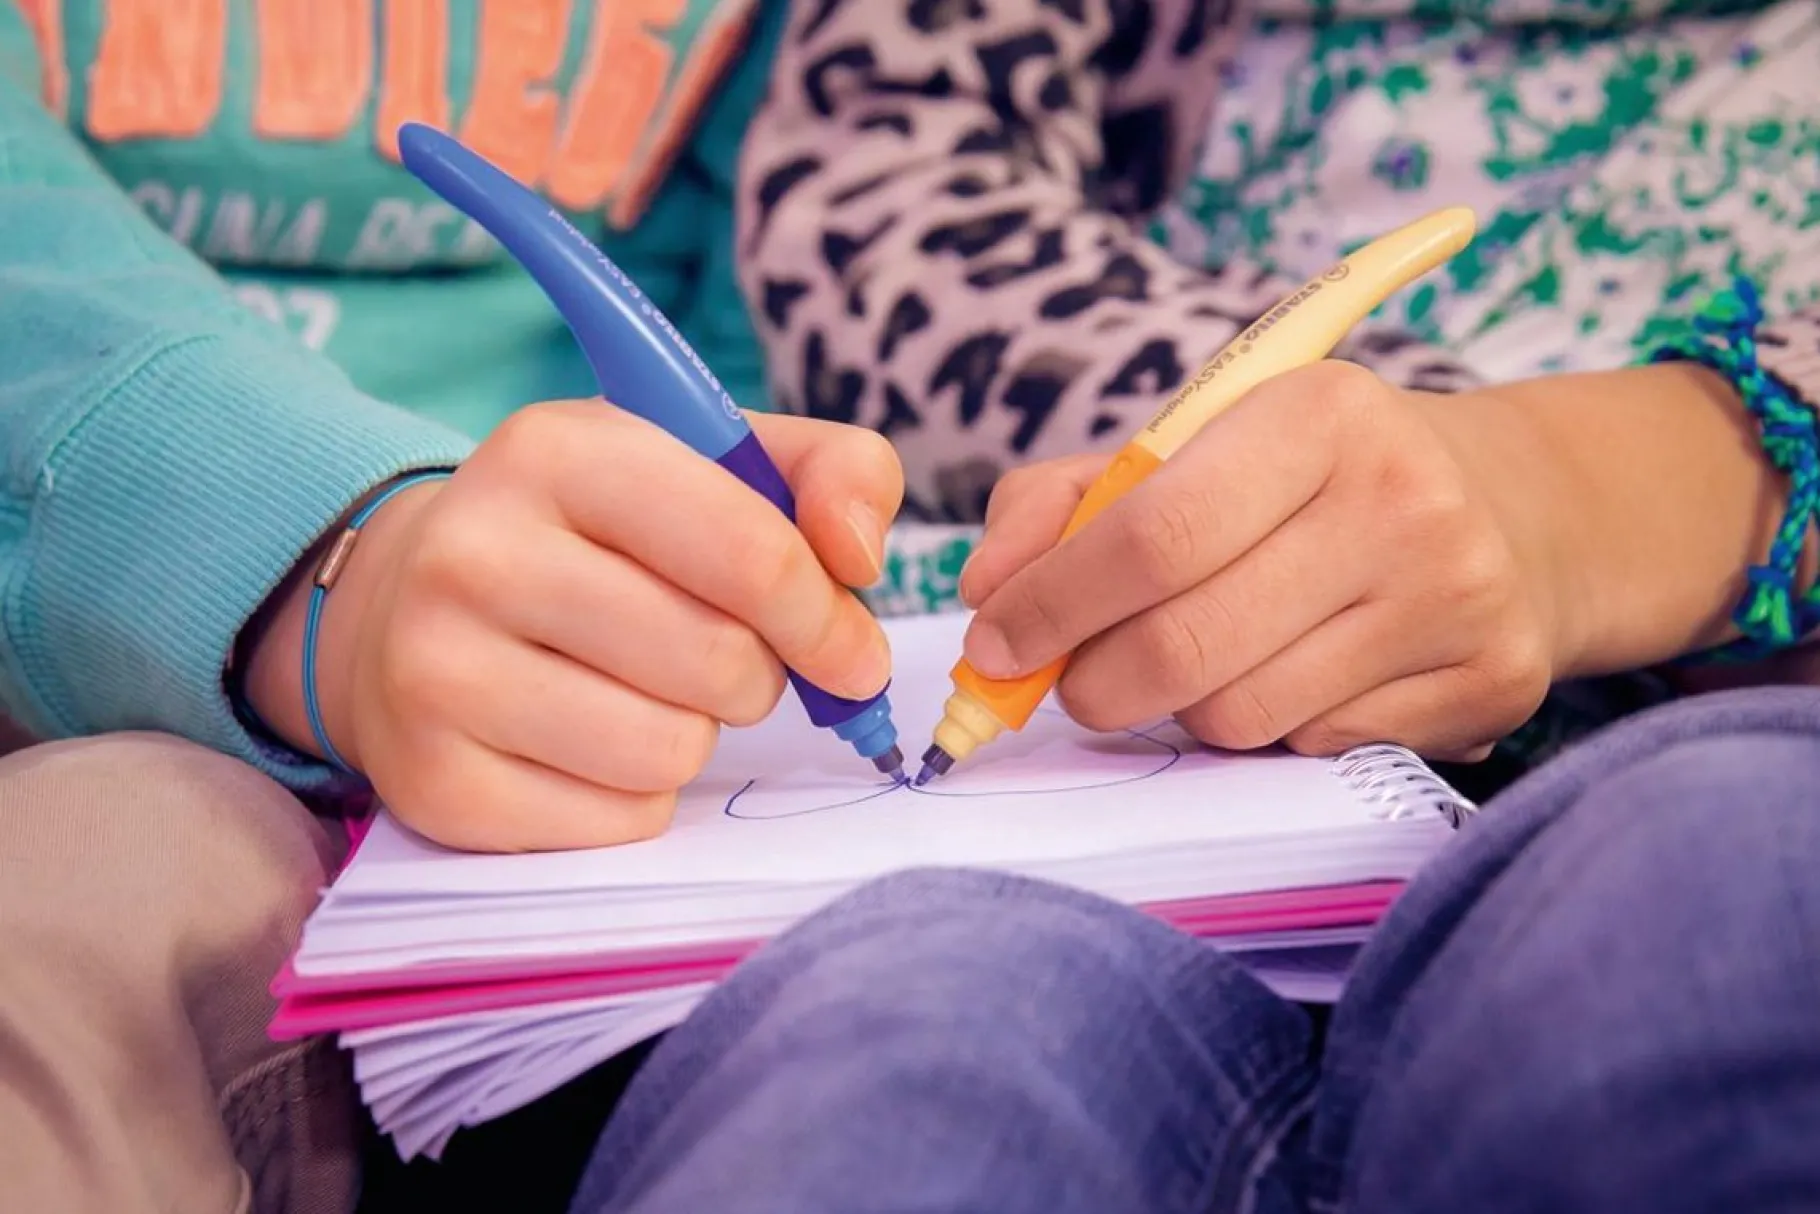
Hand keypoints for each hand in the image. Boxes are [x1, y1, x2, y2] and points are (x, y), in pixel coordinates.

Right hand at [242, 404, 899, 851]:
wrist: (404, 606)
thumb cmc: (599, 534)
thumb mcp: (711, 462)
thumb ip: (832, 471)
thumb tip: (859, 556)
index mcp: (555, 451)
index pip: (750, 554)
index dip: (826, 618)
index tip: (849, 650)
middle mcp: (474, 554)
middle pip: (718, 662)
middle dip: (756, 674)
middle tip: (721, 657)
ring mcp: (435, 674)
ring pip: (671, 750)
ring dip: (693, 732)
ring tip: (644, 690)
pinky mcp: (434, 783)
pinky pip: (621, 820)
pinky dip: (638, 794)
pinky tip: (589, 742)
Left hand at [957, 361, 1565, 760]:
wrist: (1509, 509)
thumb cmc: (1306, 481)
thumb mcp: (1189, 449)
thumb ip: (1062, 502)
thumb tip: (987, 590)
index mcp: (1319, 413)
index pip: (1154, 533)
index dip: (1054, 604)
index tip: (994, 644)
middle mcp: (1403, 498)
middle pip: (1187, 644)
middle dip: (1093, 682)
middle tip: (1071, 682)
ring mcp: (1456, 597)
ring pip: (1241, 714)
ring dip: (1180, 709)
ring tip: (1196, 661)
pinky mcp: (1491, 684)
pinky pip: (1311, 748)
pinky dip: (1266, 730)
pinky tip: (1289, 675)